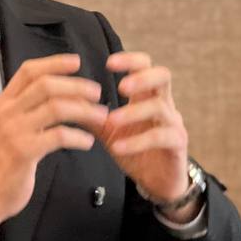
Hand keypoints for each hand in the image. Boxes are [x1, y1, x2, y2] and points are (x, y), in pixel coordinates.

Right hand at [0, 54, 107, 236]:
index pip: (29, 71)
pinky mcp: (25, 151)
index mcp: (5, 101)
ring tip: (101, 116)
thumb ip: (30, 108)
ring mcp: (15, 130)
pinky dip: (78, 136)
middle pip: (46, 85)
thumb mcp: (13, 126)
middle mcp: (7, 111)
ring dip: (84, 110)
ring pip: (55, 108)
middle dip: (76, 86)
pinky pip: (58, 136)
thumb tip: (64, 91)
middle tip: (97, 93)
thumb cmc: (8, 159)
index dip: (54, 63)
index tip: (77, 62)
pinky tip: (88, 141)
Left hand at [98, 52, 191, 213]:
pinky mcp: (177, 144)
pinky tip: (118, 147)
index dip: (129, 60)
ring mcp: (173, 123)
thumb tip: (63, 100)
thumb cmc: (135, 151)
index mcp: (146, 96)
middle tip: (121, 87)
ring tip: (111, 121)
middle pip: (163, 75)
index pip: (145, 65)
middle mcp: (164, 104)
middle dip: (142, 77)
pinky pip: (160, 136)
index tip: (109, 63)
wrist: (157, 181)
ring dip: (133, 112)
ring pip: (159, 107)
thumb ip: (90, 115)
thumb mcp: (108, 131)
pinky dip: (138, 141)